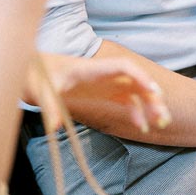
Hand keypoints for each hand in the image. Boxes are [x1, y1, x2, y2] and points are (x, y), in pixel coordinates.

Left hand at [38, 53, 171, 135]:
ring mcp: (106, 84)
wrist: (33, 72)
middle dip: (152, 96)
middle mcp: (104, 74)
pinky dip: (137, 113)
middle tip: (162, 116)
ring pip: (136, 92)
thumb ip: (49, 107)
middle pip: (136, 81)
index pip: (123, 67)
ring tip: (160, 123)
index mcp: (92, 69)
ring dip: (150, 106)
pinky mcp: (104, 93)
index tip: (153, 91)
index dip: (141, 76)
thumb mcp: (41, 90)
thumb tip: (53, 127)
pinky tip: (141, 128)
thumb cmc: (39, 76)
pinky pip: (127, 102)